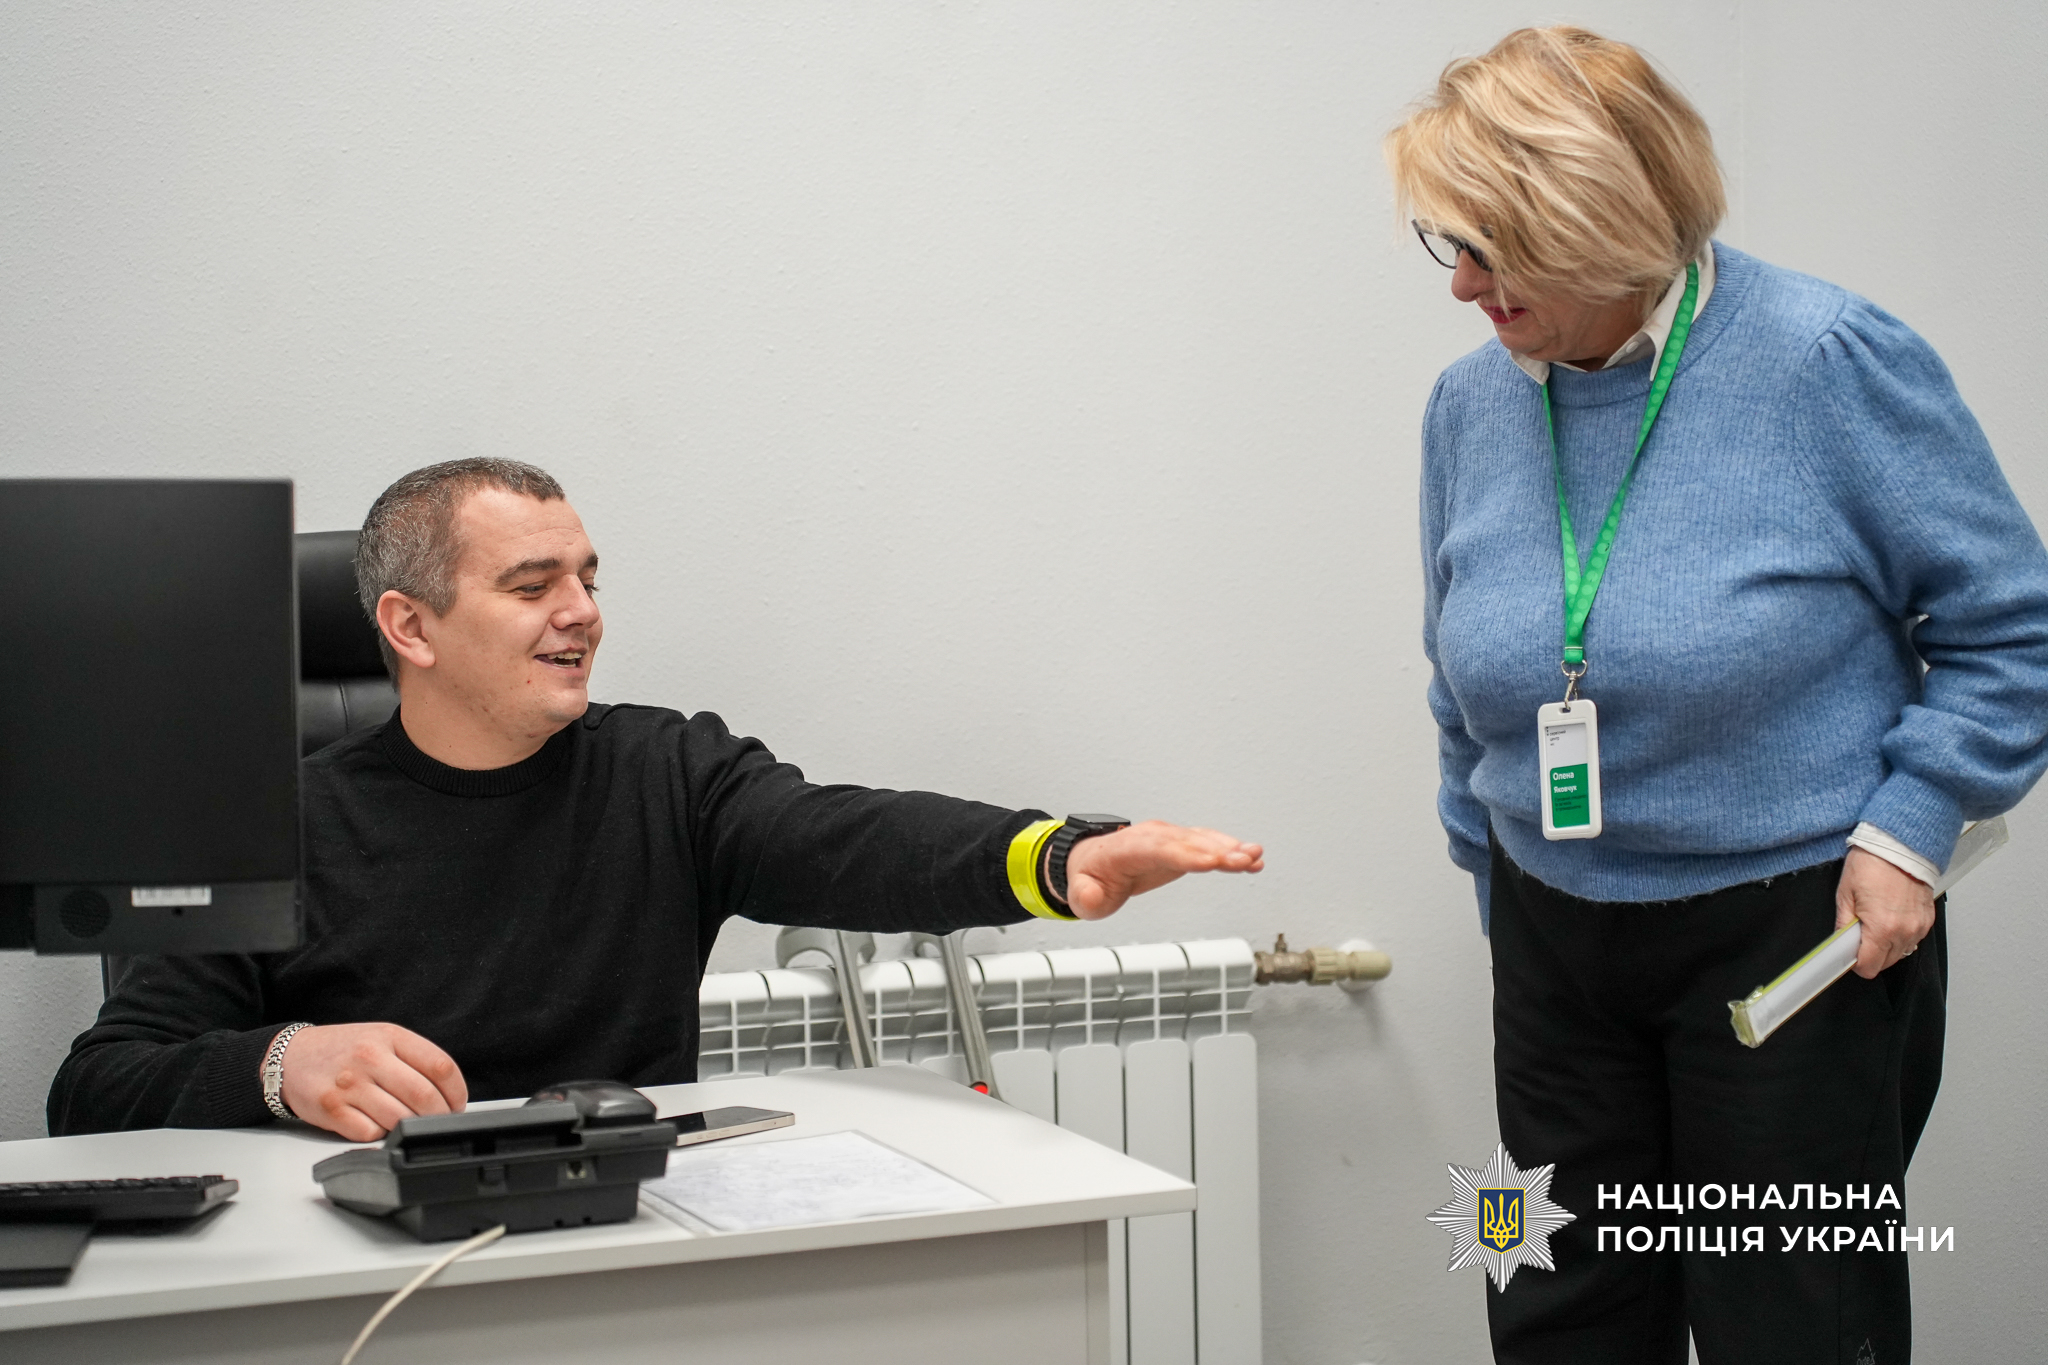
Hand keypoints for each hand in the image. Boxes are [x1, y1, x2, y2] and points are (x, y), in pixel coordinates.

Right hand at [271, 1022, 467, 1140]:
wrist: (291, 1057)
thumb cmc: (343, 1050)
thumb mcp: (381, 1038)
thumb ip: (413, 1059)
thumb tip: (448, 1093)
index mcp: (390, 1037)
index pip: (440, 1066)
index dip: (457, 1091)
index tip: (457, 1103)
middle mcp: (369, 1057)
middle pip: (424, 1095)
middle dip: (440, 1115)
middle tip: (440, 1121)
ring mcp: (349, 1084)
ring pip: (399, 1118)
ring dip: (410, 1127)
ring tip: (408, 1123)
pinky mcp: (331, 1110)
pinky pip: (370, 1133)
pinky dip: (380, 1134)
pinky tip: (376, 1124)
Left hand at [1059, 821, 1263, 919]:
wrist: (1093, 860)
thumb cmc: (1090, 877)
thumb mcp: (1080, 894)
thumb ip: (1085, 897)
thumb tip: (1091, 896)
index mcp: (1126, 849)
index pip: (1159, 850)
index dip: (1186, 855)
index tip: (1210, 863)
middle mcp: (1151, 837)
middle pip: (1187, 842)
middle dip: (1217, 850)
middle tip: (1245, 859)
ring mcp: (1167, 838)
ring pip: (1201, 840)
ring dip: (1229, 847)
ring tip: (1256, 856)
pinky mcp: (1180, 845)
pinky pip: (1207, 844)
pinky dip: (1229, 849)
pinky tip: (1251, 857)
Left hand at [1835, 847, 1935, 979]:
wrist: (1899, 846)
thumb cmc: (1872, 864)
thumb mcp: (1845, 894)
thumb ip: (1843, 924)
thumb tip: (1840, 942)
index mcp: (1882, 928)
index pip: (1869, 966)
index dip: (1856, 963)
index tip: (1849, 954)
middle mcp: (1904, 931)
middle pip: (1885, 963)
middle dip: (1870, 954)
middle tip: (1860, 934)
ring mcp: (1918, 926)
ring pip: (1900, 953)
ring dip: (1886, 946)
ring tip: (1875, 922)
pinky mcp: (1927, 919)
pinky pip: (1912, 939)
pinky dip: (1900, 935)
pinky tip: (1890, 918)